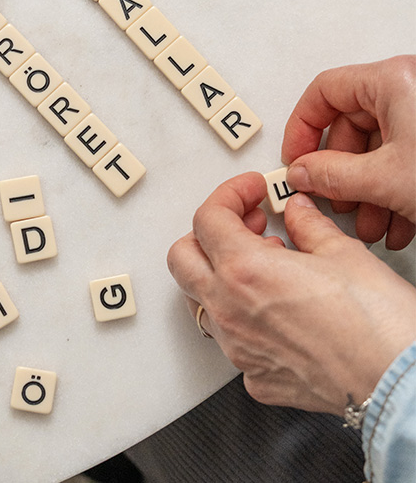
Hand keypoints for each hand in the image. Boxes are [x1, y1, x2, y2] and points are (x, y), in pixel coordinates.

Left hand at [167, 173, 415, 414]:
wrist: (399, 386)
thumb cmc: (377, 324)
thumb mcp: (344, 253)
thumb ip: (309, 224)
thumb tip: (297, 211)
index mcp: (243, 270)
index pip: (207, 218)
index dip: (229, 195)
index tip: (251, 191)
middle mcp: (229, 310)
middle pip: (181, 258)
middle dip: (206, 233)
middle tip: (246, 224)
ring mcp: (237, 347)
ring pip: (199, 299)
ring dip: (219, 274)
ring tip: (264, 265)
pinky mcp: (254, 376)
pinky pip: (231, 339)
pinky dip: (243, 316)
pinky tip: (276, 310)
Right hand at [282, 55, 415, 248]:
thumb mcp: (386, 179)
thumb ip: (331, 174)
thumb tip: (303, 173)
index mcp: (394, 80)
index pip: (324, 91)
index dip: (302, 127)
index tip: (296, 159)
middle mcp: (411, 90)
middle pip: (351, 125)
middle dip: (341, 173)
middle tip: (332, 199)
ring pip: (379, 148)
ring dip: (367, 192)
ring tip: (369, 222)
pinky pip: (404, 159)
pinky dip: (393, 193)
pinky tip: (396, 222)